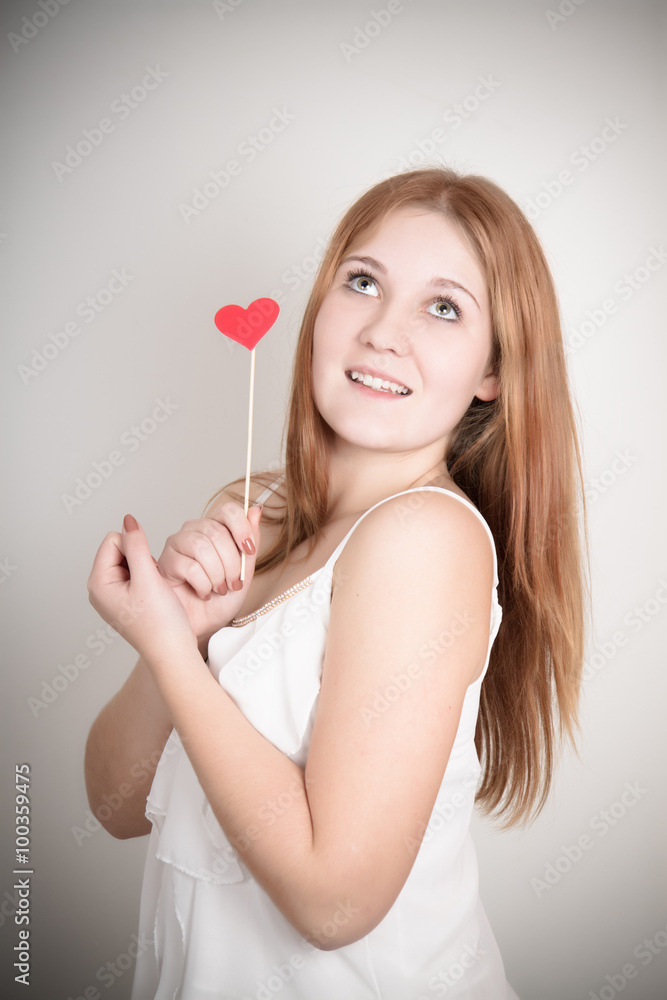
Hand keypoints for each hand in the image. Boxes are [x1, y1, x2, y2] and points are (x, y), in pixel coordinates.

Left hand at [87, 514, 198, 664]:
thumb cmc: (160, 623)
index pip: (114, 540)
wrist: (173, 652)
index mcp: (98, 583)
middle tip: (151, 585)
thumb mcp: (148, 578)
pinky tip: (156, 597)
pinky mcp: (126, 600)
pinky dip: (149, 579)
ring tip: (154, 593)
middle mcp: (101, 589)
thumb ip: (137, 546)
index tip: (147, 573)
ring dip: (147, 570)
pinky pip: (137, 574)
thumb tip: (128, 520)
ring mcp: (113, 595)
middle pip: (121, 549)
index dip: (137, 549)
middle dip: (141, 559)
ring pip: (132, 561)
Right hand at [156, 502, 262, 646]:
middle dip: (231, 563)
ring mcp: (177, 543)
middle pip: (216, 531)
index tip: (249, 550)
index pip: (227, 511)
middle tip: (233, 583)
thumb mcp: (245, 571)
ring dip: (216, 574)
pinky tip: (203, 593)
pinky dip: (202, 585)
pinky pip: (189, 566)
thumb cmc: (222, 600)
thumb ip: (250, 541)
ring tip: (218, 589)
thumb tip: (257, 510)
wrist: (206, 625)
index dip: (241, 528)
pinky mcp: (166, 562)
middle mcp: (194, 530)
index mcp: (216, 528)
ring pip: (201, 546)